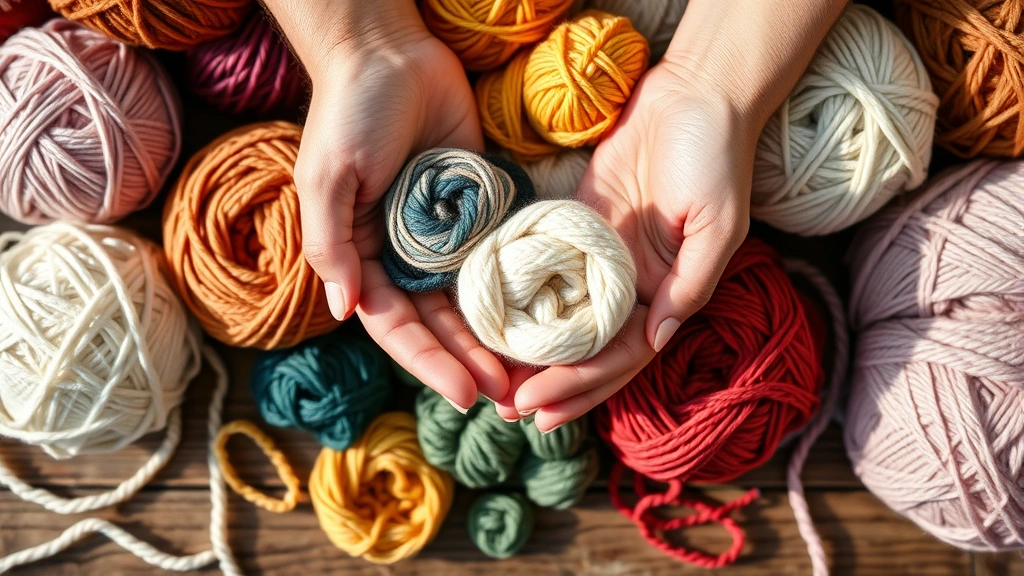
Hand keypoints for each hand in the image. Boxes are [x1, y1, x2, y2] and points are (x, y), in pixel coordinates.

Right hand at [282, 2, 507, 408]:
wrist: (391, 53)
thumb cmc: (350, 113)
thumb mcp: (326, 177)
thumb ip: (331, 243)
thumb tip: (344, 309)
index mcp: (363, 256)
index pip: (396, 325)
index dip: (429, 363)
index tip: (464, 395)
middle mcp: (404, 255)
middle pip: (439, 324)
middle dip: (469, 363)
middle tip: (509, 399)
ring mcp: (444, 236)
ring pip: (472, 302)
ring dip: (495, 340)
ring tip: (529, 374)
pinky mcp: (479, 210)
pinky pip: (498, 259)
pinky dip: (515, 291)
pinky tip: (541, 318)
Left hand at [494, 62, 754, 428]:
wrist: (695, 94)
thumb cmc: (716, 158)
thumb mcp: (718, 225)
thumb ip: (690, 285)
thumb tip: (656, 341)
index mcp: (664, 295)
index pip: (620, 357)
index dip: (582, 385)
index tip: (540, 408)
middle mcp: (629, 286)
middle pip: (585, 349)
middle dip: (550, 384)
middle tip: (506, 412)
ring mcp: (599, 258)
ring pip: (561, 318)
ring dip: (530, 352)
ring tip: (492, 380)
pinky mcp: (576, 224)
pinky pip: (544, 268)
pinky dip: (522, 296)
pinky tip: (490, 318)